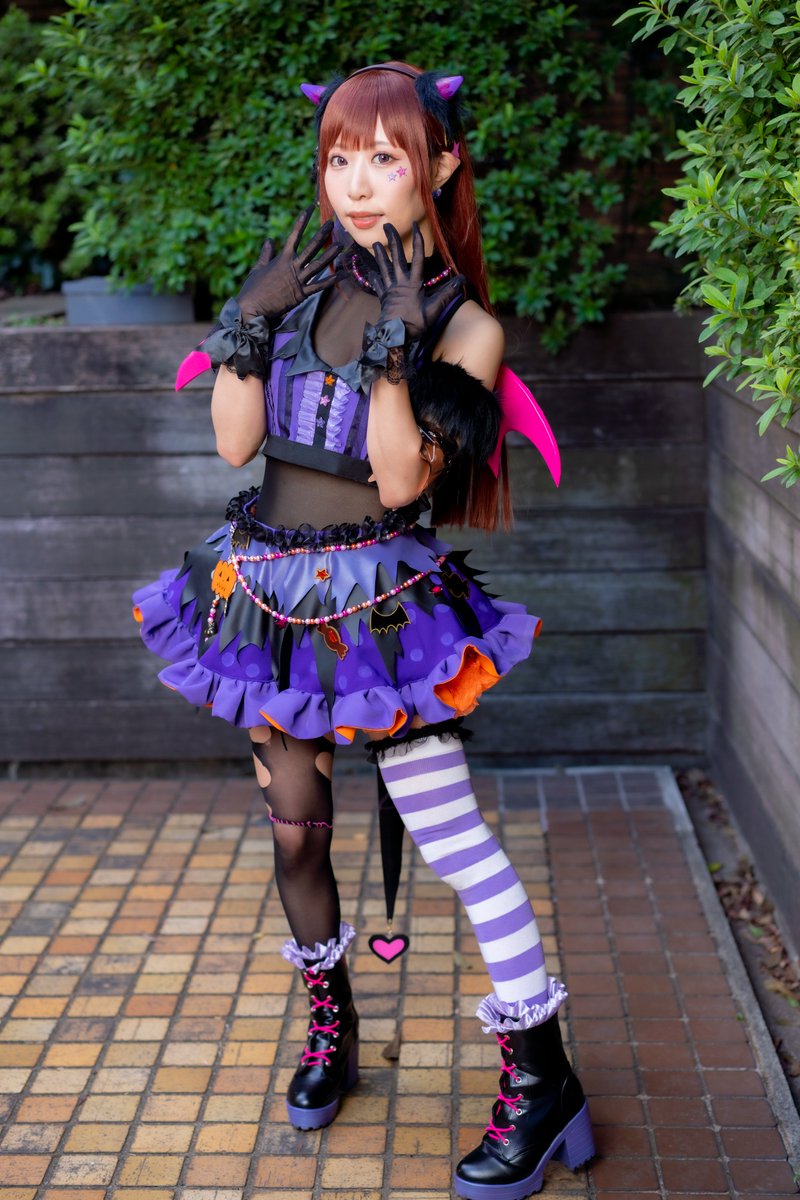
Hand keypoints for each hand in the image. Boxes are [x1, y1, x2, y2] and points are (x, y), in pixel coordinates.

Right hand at [236, 206, 343, 321]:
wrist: (253, 308)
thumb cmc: (253, 289)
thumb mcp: (258, 268)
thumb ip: (266, 253)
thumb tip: (269, 240)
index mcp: (282, 258)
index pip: (295, 235)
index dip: (303, 221)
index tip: (310, 208)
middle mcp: (292, 266)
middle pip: (311, 247)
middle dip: (322, 234)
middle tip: (332, 224)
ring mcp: (298, 280)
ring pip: (318, 264)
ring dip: (330, 254)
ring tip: (341, 245)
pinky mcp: (302, 294)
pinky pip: (320, 286)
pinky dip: (332, 280)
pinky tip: (343, 274)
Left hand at [369, 223, 464, 341]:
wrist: (394, 337)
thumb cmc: (414, 325)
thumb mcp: (434, 309)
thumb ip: (447, 293)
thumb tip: (463, 280)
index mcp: (413, 284)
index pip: (418, 257)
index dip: (418, 241)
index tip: (415, 225)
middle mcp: (400, 283)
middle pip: (396, 257)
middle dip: (392, 240)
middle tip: (387, 226)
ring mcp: (390, 290)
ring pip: (384, 268)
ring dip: (380, 255)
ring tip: (375, 244)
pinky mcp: (383, 299)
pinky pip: (378, 285)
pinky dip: (375, 278)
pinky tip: (371, 272)